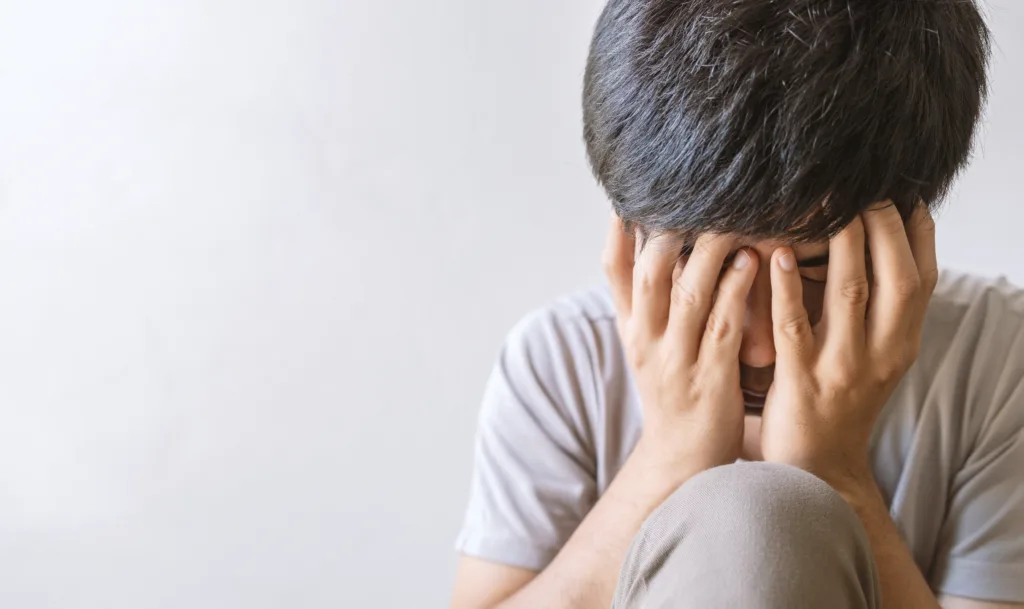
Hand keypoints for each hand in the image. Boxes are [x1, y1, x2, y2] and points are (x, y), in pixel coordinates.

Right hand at [603, 213, 757, 474]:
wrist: (683, 460)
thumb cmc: (674, 392)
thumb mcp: (646, 347)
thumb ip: (645, 300)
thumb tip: (646, 242)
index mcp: (633, 329)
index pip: (614, 272)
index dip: (620, 232)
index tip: (632, 195)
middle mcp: (648, 341)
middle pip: (650, 275)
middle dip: (671, 232)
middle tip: (697, 195)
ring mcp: (678, 360)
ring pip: (689, 295)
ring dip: (711, 253)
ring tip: (733, 218)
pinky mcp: (711, 378)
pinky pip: (721, 326)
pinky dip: (734, 292)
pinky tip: (751, 263)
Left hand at [760, 203, 937, 490]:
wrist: (817, 470)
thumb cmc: (839, 402)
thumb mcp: (875, 359)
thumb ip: (879, 312)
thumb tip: (878, 249)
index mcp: (902, 343)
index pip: (922, 277)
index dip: (916, 231)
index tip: (900, 191)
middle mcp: (883, 353)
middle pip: (895, 276)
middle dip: (881, 225)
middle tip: (861, 185)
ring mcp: (843, 367)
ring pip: (850, 293)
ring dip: (840, 243)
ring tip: (826, 205)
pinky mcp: (801, 380)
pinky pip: (793, 325)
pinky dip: (785, 286)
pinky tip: (772, 254)